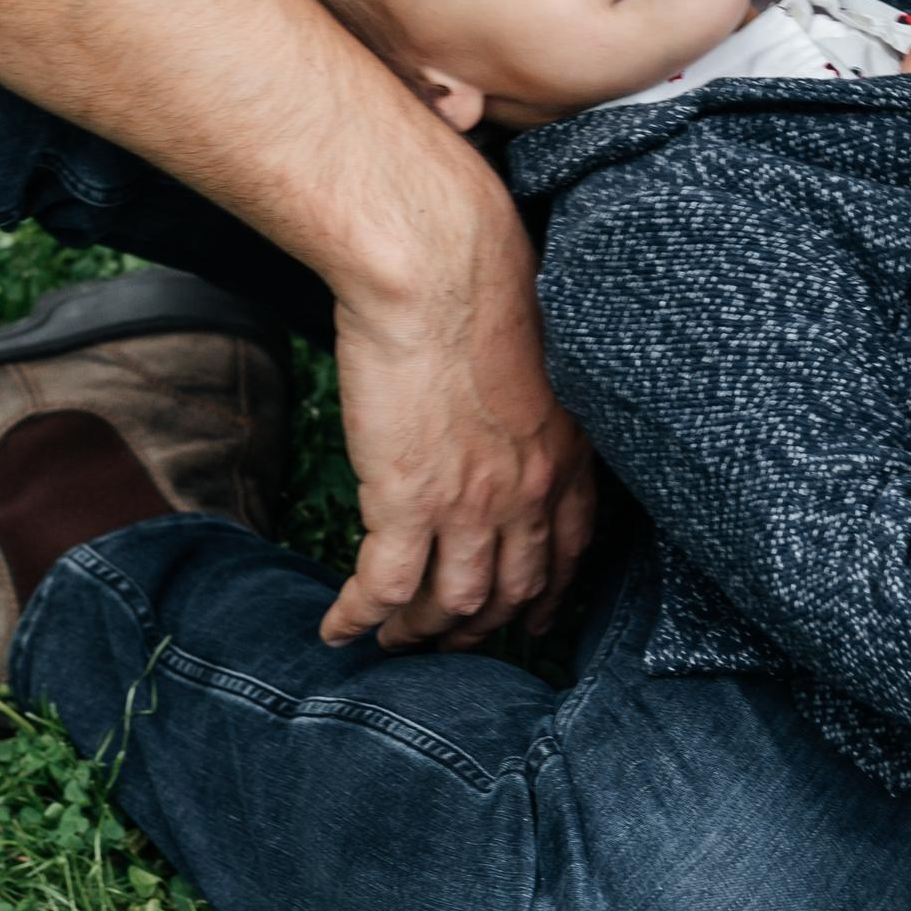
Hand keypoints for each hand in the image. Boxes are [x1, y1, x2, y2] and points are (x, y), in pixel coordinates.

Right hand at [322, 172, 595, 647]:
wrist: (442, 268)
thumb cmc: (481, 284)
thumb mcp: (538, 356)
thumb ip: (532, 402)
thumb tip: (507, 413)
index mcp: (565, 454)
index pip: (570, 552)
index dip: (548, 595)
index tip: (533, 619)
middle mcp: (530, 492)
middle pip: (511, 592)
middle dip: (479, 628)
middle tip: (450, 641)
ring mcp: (472, 505)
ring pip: (451, 604)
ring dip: (419, 632)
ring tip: (393, 642)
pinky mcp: (409, 502)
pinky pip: (386, 588)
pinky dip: (360, 618)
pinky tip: (340, 629)